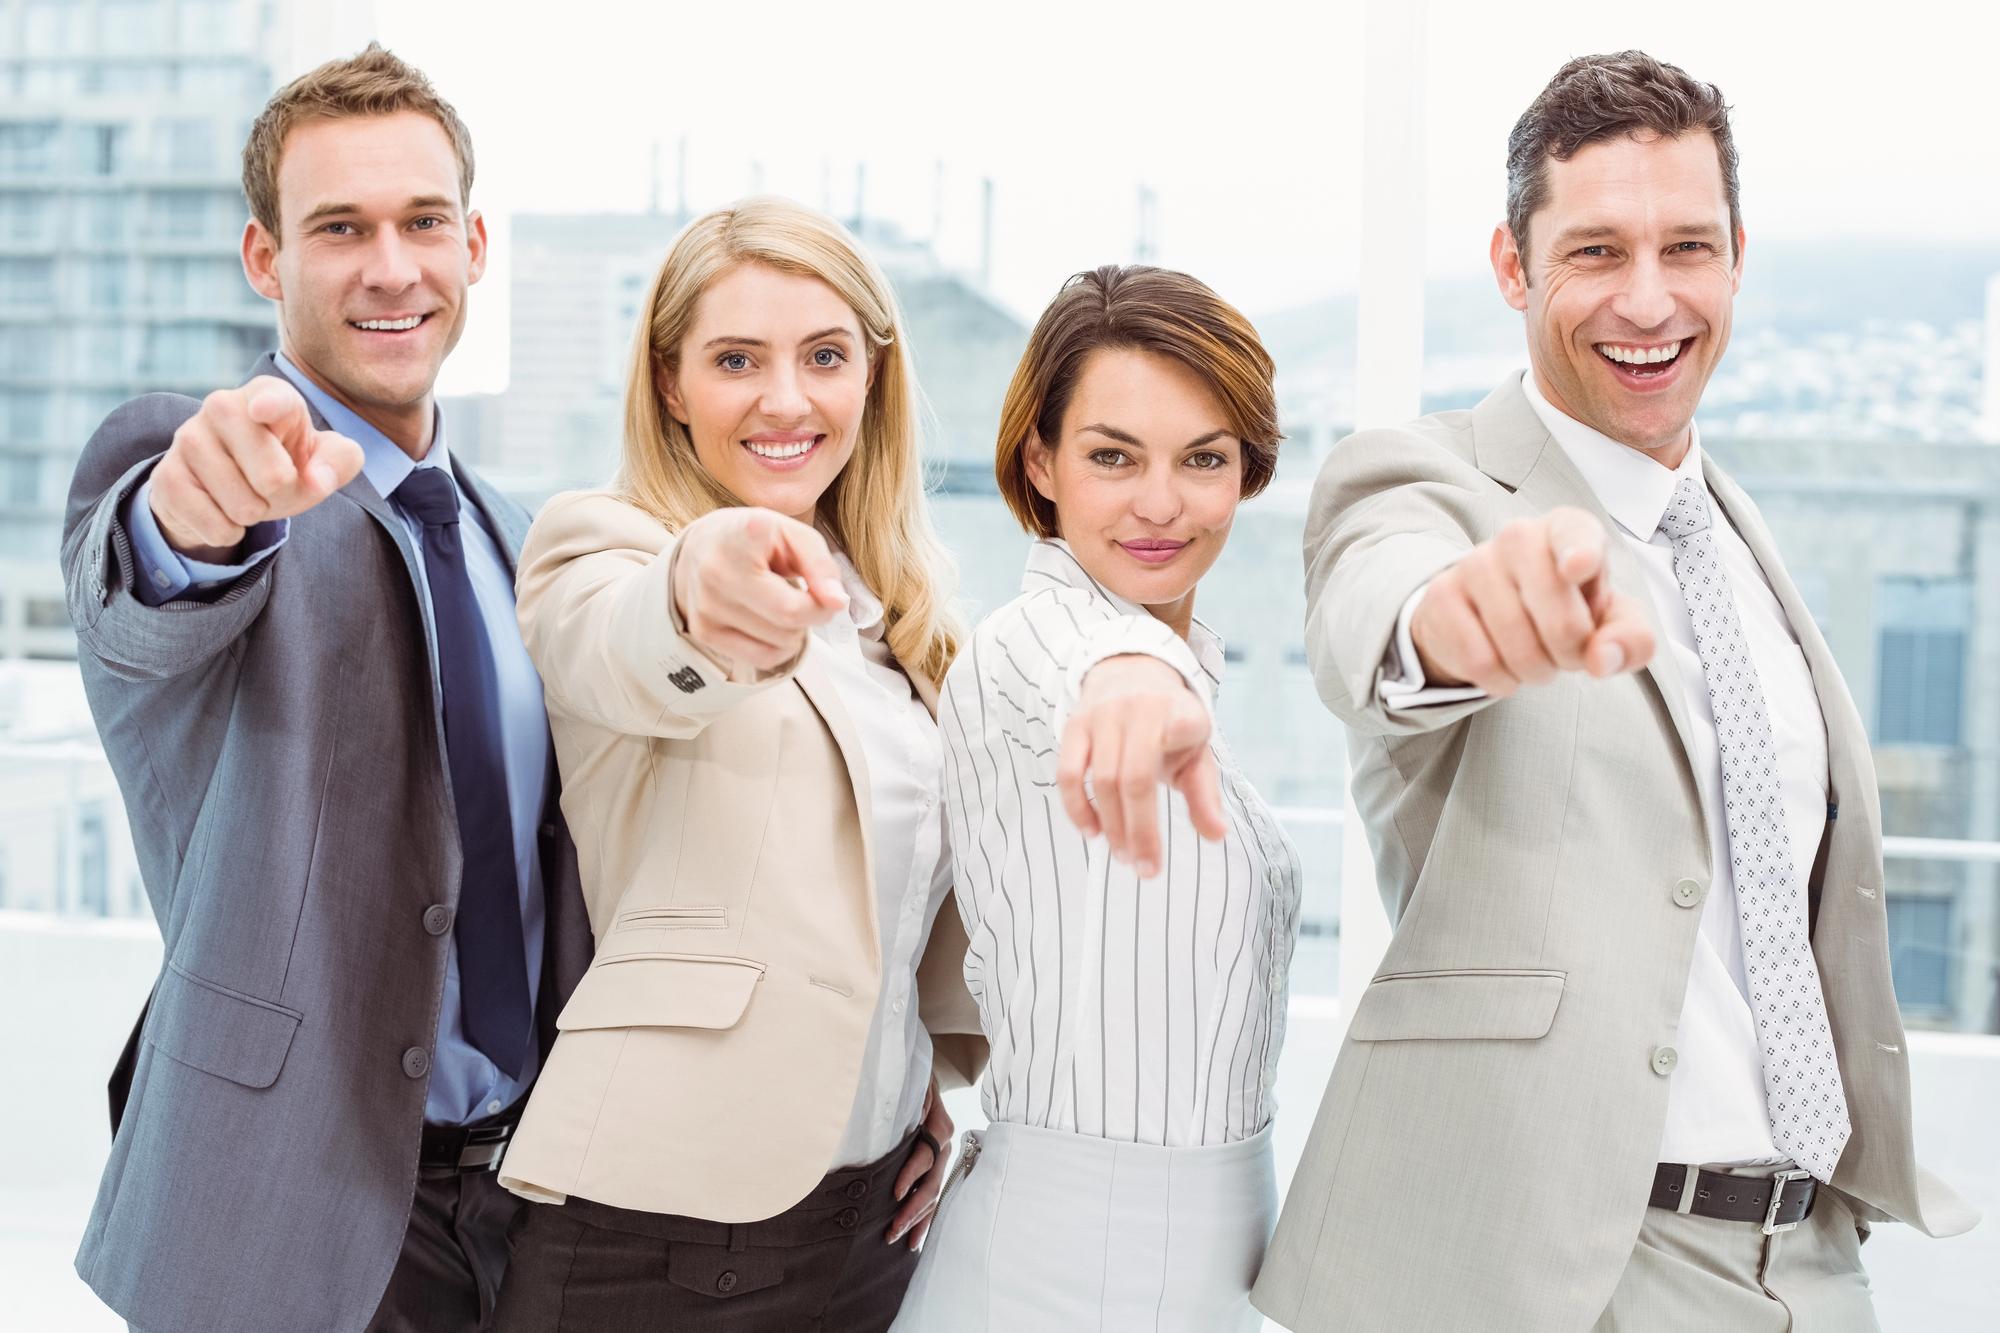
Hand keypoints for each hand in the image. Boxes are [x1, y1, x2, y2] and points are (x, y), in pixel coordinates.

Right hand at [148, 375, 364, 562]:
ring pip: (244, 507)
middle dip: (284, 496)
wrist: (222, 483)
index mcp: (267, 395)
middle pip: (274, 478)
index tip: (263, 410)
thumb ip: (340, 461)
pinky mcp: (166, 477)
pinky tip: (220, 510)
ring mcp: (188, 439)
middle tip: (271, 484)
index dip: (270, 406)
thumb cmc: (282, 461)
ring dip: (254, 514)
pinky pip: (216, 527)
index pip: (272, 399)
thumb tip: (318, 480)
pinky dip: (228, 532)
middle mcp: (222, 406)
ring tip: (245, 493)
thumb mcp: (322, 458)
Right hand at [671, 507, 848, 670]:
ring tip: (777, 600)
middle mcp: (717, 571)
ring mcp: (706, 605)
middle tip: (807, 594)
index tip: (826, 589)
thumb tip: (837, 603)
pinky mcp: (703, 631)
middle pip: (790, 618)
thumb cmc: (757, 540)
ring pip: (781, 643)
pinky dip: (778, 646)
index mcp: (743, 537)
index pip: (791, 595)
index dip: (818, 598)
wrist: (704, 545)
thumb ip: (822, 566)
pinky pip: (763, 658)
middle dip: (812, 612)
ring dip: (793, 629)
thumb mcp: (796, 535)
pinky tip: (767, 620)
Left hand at [887, 1075, 953, 1248]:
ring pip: (933, 1195)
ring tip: (900, 1239)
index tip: (895, 1192)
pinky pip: (931, 1197)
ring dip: (917, 1219)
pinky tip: (914, 1239)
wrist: (921, 1077)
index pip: (926, 1155)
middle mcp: (944, 1147)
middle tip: (892, 1229)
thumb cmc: (913, 1080)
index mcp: (939, 1126)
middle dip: (912, 1209)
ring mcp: (941, 1160)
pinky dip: (923, 1219)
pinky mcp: (934, 1170)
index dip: (912, 1174)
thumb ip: (916, 1099)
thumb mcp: (915, 1082)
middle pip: (931, 1183)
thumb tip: (918, 1115)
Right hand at [1057, 654, 1226, 878]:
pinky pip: (1067, 772)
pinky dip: (1076, 807)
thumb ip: (1204, 794)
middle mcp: (1141, 709)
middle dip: (1140, 830)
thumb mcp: (1196, 750)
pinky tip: (1092, 832)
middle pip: (1135, 778)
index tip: (1182, 745)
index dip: (1180, 731)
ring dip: (1112, 826)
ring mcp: (1103, 716)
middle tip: (1145, 869)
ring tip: (1124, 856)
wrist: (1130, 672)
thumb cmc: (1170, 723)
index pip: (1181, 724)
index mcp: (1181, 712)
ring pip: (1102, 780)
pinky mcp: (1074, 725)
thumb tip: (1216, 835)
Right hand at [1410, 506, 1655, 696]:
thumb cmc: (1562, 607)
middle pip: (1561, 623)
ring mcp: (1474, 564)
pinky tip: (1502, 664)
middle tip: (1567, 653)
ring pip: (1519, 649)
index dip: (1580, 553)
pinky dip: (1500, 680)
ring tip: (1535, 658)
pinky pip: (1481, 661)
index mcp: (1566, 530)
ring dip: (1536, 672)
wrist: (1485, 613)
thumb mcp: (1608, 620)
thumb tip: (1603, 660)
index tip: (1579, 569)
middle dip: (1572, 657)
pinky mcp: (1441, 597)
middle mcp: (1518, 537)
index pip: (1574, 535)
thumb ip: (1629, 637)